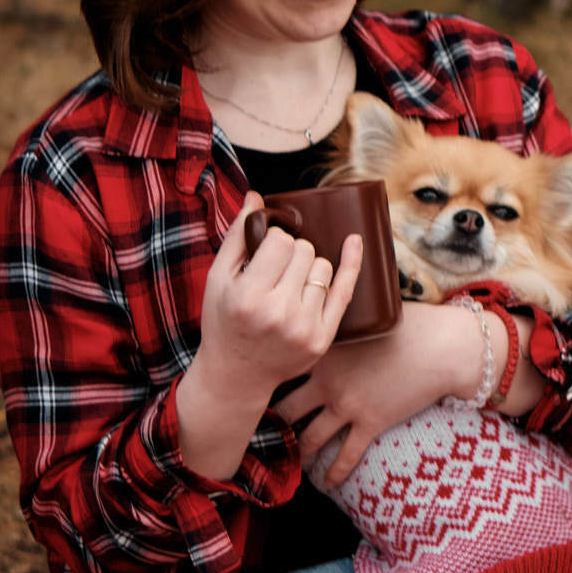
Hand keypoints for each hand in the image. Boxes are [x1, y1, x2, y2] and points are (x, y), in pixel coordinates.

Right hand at [189, 193, 362, 414]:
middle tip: (275, 274)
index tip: (266, 254)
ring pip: (323, 268)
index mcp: (248, 297)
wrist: (235, 376)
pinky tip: (354, 242)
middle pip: (305, 251)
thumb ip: (236, 236)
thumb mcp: (217, 279)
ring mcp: (304, 328)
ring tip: (287, 288)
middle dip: (291, 255)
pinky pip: (345, 291)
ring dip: (309, 269)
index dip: (274, 242)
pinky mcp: (322, 339)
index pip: (282, 242)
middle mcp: (278, 313)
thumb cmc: (223, 321)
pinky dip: (351, 264)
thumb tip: (257, 196)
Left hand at [273, 297, 484, 486]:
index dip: (265, 379)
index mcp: (323, 350)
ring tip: (289, 462)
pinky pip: (346, 456)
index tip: (257, 389)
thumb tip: (331, 318)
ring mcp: (348, 405)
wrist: (444, 346)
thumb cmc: (412, 323)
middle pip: (284, 410)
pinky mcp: (371, 423)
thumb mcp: (368, 317)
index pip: (282, 367)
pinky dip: (334, 473)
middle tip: (261, 434)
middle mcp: (328, 381)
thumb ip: (342, 323)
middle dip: (270, 425)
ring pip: (309, 439)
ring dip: (297, 453)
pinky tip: (328, 482)